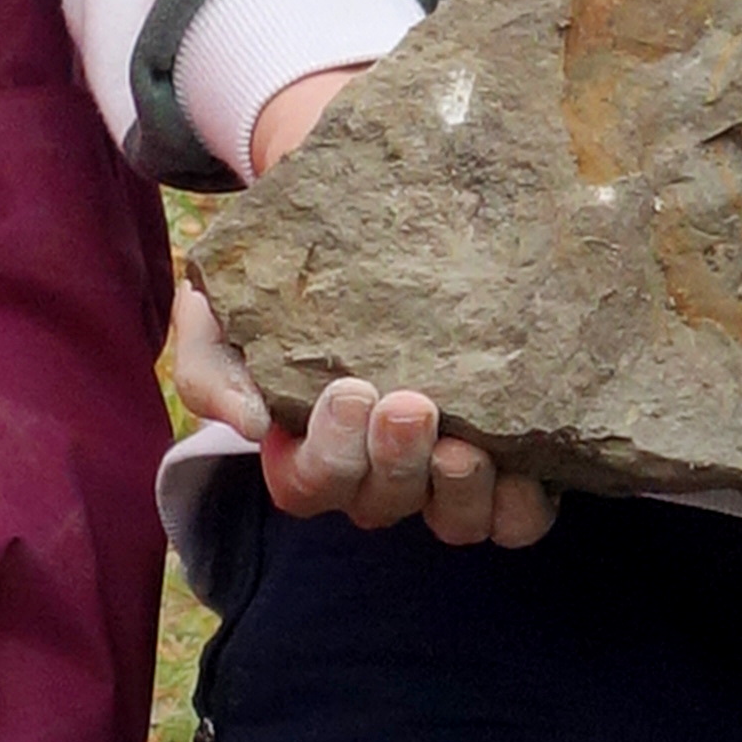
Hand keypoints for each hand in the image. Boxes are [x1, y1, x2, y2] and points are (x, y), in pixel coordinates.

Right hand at [179, 67, 556, 550]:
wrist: (347, 221)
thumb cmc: (276, 280)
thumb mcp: (219, 317)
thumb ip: (215, 374)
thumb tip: (253, 427)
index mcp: (306, 451)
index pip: (309, 486)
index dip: (330, 454)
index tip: (349, 389)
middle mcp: (374, 473)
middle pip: (383, 505)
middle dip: (396, 463)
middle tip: (411, 404)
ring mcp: (438, 472)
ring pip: (454, 521)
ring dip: (461, 491)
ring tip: (467, 446)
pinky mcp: (504, 458)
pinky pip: (517, 516)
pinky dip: (523, 501)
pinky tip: (526, 458)